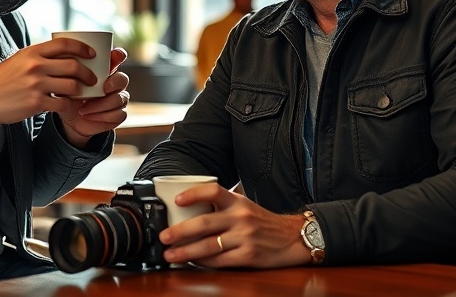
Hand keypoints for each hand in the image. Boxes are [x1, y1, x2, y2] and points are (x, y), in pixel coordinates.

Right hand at [0, 38, 116, 125]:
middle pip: (74, 66)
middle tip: (92, 79)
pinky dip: (68, 106)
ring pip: (72, 86)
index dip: (82, 48)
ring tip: (80, 94)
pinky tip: (67, 106)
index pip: (64, 44)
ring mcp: (36, 84)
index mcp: (32, 52)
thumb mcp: (19, 59)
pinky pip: (62, 103)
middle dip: (88, 74)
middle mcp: (36, 65)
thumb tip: (63, 53)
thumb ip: (39, 56)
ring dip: (80, 91)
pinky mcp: (36, 102)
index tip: (92, 54)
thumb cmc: (2, 80)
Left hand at [57, 48, 129, 146]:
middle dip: (114, 83)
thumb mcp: (66, 86)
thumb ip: (68, 79)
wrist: (71, 119)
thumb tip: (65, 74)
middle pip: (123, 79)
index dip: (119, 55)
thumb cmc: (70, 97)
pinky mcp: (119, 115)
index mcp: (103, 71)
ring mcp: (119, 99)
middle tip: (103, 88)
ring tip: (83, 109)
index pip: (117, 58)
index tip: (116, 56)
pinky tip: (89, 115)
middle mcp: (114, 84)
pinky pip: (118, 114)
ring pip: (120, 99)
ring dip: (101, 105)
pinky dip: (102, 116)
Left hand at [157, 184, 312, 268]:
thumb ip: (221, 205)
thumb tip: (188, 209)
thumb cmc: (262, 221)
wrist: (292, 237)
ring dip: (186, 251)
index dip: (193, 194)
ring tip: (170, 254)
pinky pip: (220, 261)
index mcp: (237, 201)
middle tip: (163, 237)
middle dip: (179, 232)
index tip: (176, 200)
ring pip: (209, 245)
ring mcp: (245, 237)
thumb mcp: (244, 205)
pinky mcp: (248, 256)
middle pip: (204, 223)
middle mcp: (240, 217)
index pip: (213, 191)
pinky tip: (192, 262)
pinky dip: (203, 262)